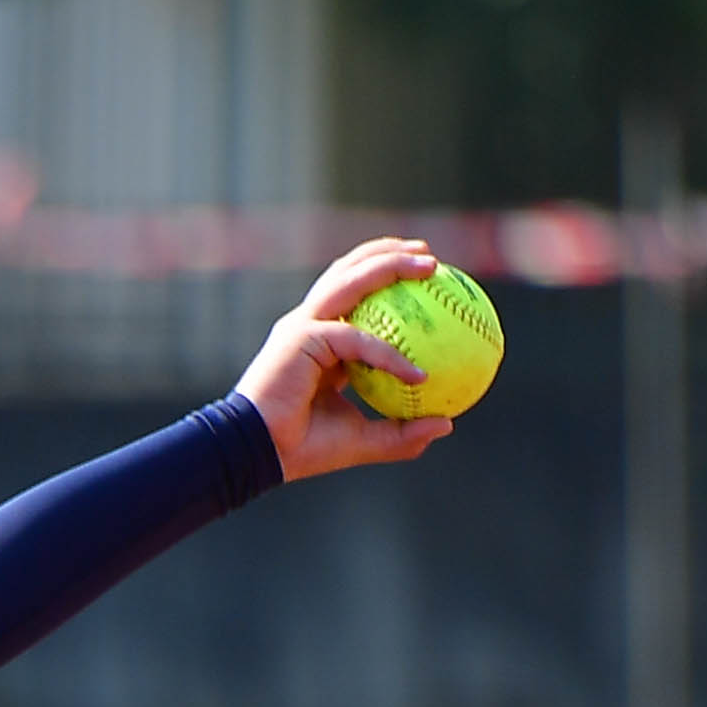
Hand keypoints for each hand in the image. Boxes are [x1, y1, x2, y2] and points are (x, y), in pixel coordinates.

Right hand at [236, 238, 464, 484]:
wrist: (259, 454)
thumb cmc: (303, 448)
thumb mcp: (363, 440)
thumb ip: (402, 432)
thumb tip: (447, 424)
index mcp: (321, 340)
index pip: (353, 295)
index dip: (385, 278)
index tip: (424, 278)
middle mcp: (310, 324)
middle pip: (349, 271)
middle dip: (389, 253)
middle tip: (430, 256)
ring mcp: (304, 325)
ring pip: (351, 281)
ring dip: (390, 265)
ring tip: (428, 263)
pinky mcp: (302, 337)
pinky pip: (356, 339)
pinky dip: (388, 354)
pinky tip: (418, 371)